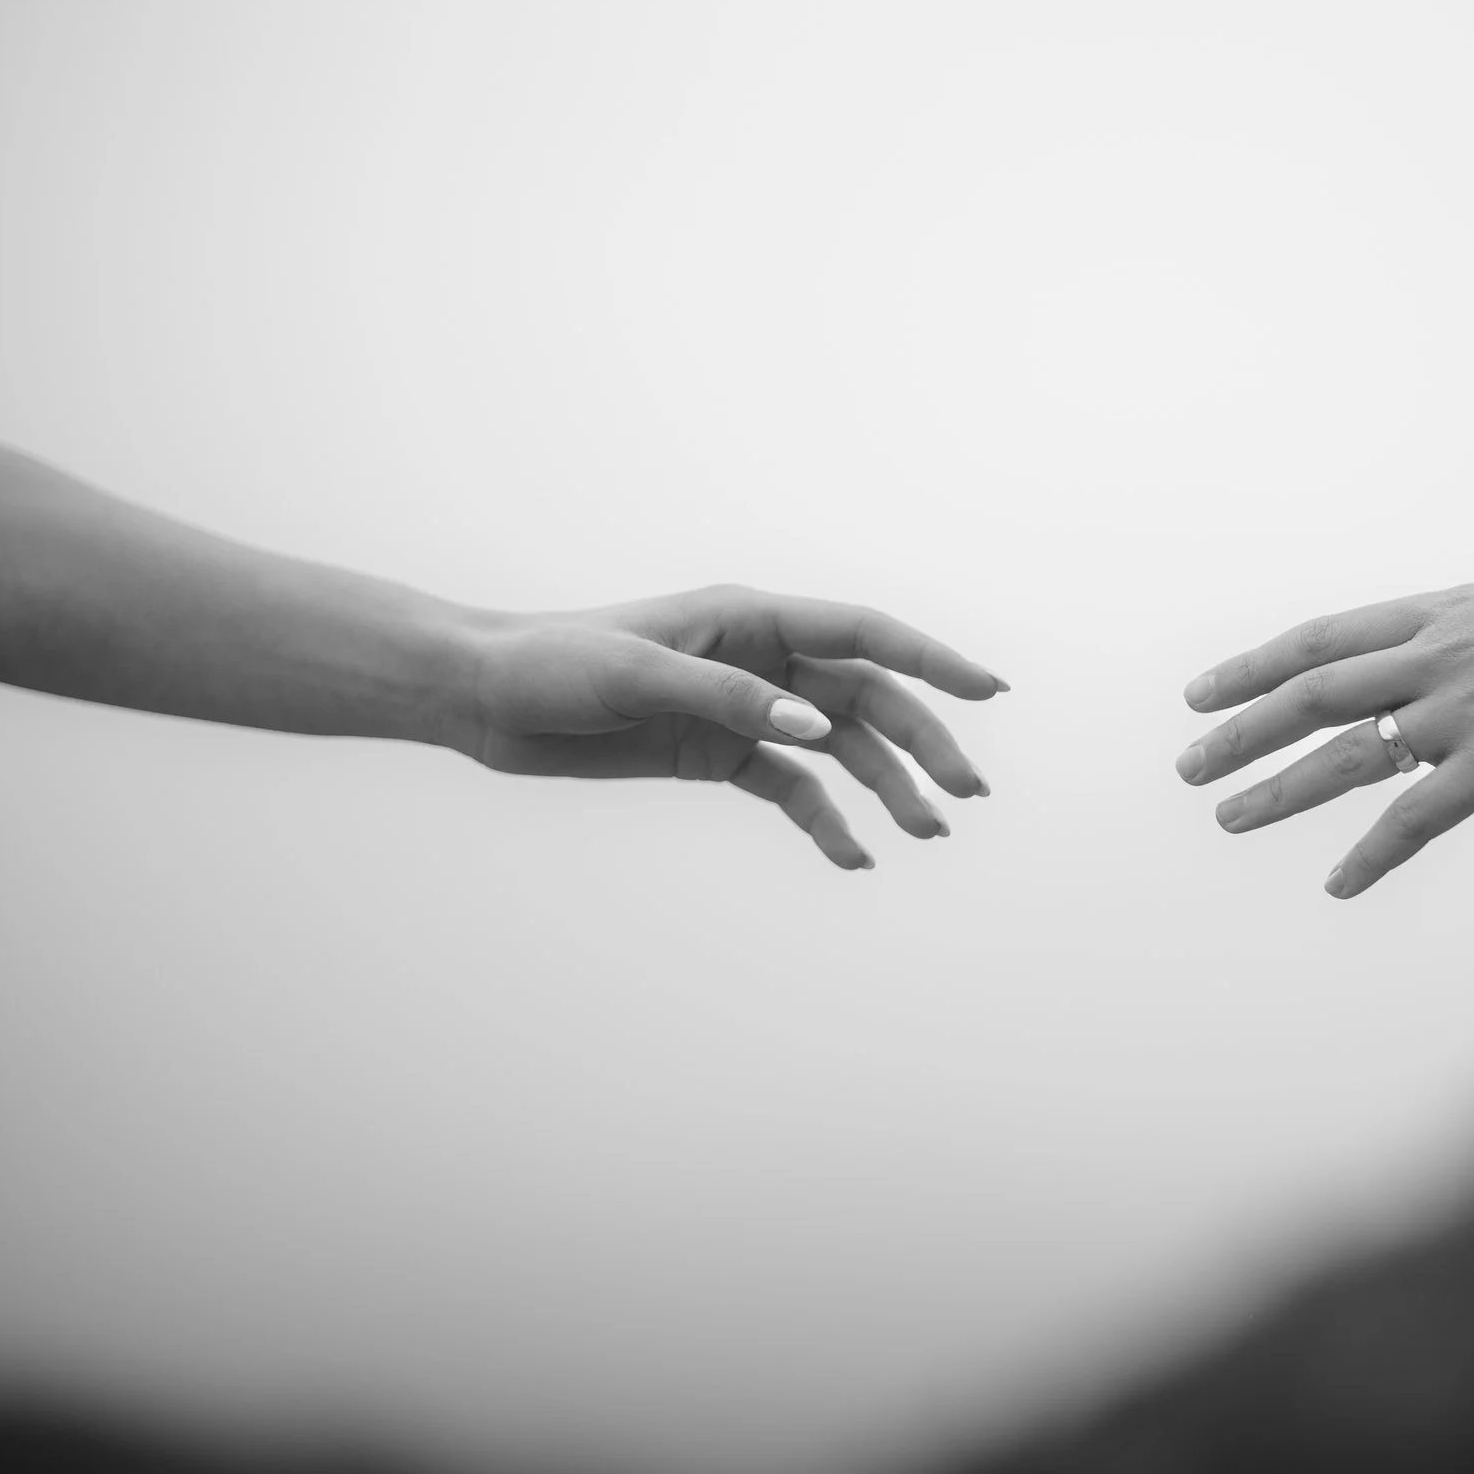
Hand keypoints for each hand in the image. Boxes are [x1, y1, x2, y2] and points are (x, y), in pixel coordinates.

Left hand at [458, 585, 1006, 869]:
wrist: (483, 699)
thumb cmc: (552, 664)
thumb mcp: (638, 675)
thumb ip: (731, 696)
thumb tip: (818, 723)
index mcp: (751, 617)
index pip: (864, 632)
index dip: (933, 659)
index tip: (991, 690)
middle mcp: (761, 658)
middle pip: (867, 698)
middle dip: (924, 743)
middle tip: (967, 798)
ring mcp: (744, 707)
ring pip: (840, 747)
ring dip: (886, 788)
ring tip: (927, 834)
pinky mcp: (716, 753)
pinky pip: (790, 788)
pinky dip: (825, 821)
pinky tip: (853, 857)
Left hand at [1174, 571, 1473, 897]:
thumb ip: (1459, 634)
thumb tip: (1425, 656)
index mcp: (1436, 614)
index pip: (1319, 639)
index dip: (1252, 668)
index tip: (1199, 694)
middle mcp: (1435, 657)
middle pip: (1310, 694)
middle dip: (1240, 731)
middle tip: (1187, 766)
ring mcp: (1463, 710)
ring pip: (1345, 754)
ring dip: (1279, 789)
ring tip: (1228, 817)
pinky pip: (1417, 817)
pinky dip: (1372, 855)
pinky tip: (1338, 886)